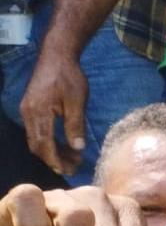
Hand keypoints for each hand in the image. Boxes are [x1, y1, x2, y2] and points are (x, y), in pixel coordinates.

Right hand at [19, 48, 87, 176]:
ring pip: (35, 139)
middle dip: (54, 159)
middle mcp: (28, 113)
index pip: (44, 144)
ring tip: (72, 158)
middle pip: (36, 145)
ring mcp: (27, 110)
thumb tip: (77, 148)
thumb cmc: (69, 76)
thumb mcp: (77, 100)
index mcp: (39, 112)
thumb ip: (75, 125)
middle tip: (74, 167)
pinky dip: (47, 141)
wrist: (56, 55)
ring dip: (51, 151)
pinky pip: (35, 131)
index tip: (68, 170)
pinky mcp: (30, 108)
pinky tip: (62, 145)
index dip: (55, 159)